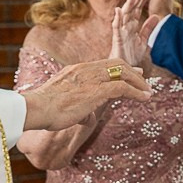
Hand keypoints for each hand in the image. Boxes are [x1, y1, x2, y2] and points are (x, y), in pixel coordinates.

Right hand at [21, 58, 150, 130]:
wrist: (35, 109)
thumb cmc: (45, 110)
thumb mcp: (63, 103)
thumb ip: (79, 107)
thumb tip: (88, 118)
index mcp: (77, 70)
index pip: (104, 64)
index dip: (121, 68)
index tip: (133, 71)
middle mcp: (86, 70)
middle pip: (117, 64)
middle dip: (134, 72)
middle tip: (145, 80)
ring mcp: (91, 79)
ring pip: (123, 73)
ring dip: (139, 83)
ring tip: (148, 93)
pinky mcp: (96, 91)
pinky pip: (123, 87)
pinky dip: (136, 92)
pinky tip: (144, 98)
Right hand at [110, 0, 161, 65]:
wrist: (126, 70)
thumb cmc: (132, 56)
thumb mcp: (144, 40)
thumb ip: (148, 28)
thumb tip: (156, 16)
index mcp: (133, 26)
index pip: (138, 9)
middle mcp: (126, 27)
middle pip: (132, 9)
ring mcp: (121, 32)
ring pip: (125, 15)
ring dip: (129, 4)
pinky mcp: (117, 39)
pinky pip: (116, 28)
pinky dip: (117, 18)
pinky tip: (118, 10)